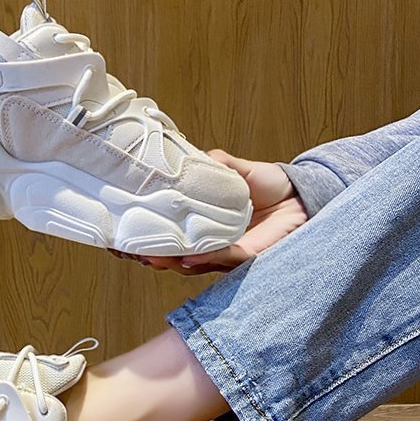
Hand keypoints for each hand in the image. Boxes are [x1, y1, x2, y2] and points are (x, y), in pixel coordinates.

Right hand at [138, 150, 307, 274]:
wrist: (303, 197)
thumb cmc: (269, 185)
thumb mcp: (235, 169)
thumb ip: (214, 164)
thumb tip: (193, 156)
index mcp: (199, 224)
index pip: (163, 236)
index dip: (139, 239)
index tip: (116, 237)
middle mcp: (207, 244)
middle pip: (169, 257)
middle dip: (147, 255)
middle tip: (126, 250)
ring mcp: (224, 254)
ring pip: (189, 264)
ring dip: (169, 261)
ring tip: (150, 255)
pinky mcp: (245, 258)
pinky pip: (220, 260)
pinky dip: (202, 258)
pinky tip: (186, 256)